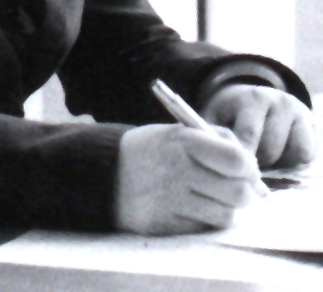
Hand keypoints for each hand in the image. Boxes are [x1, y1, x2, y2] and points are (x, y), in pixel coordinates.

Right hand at [115, 123, 261, 234]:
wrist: (108, 172)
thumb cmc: (154, 150)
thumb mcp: (180, 131)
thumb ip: (218, 141)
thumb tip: (253, 168)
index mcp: (183, 141)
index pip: (237, 160)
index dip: (249, 167)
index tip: (247, 168)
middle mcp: (177, 171)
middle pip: (238, 193)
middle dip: (244, 192)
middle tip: (235, 187)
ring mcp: (170, 201)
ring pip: (225, 215)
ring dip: (225, 208)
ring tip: (210, 196)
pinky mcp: (165, 225)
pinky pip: (204, 229)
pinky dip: (205, 220)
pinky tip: (192, 207)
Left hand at [201, 85, 316, 168]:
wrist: (256, 98)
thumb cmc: (230, 113)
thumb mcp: (216, 116)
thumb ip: (213, 134)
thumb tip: (211, 159)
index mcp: (252, 98)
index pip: (249, 134)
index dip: (240, 158)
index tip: (230, 171)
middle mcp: (279, 101)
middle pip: (270, 150)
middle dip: (255, 166)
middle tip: (243, 172)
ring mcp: (298, 114)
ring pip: (290, 156)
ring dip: (274, 168)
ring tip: (258, 166)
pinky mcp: (311, 127)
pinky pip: (305, 157)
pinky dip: (292, 165)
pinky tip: (276, 163)